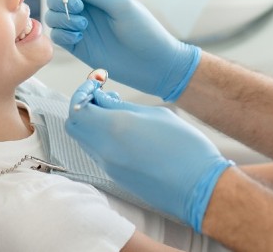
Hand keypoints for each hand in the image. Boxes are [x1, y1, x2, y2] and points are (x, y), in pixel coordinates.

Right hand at [44, 0, 200, 100]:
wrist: (154, 64)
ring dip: (61, 18)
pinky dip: (62, 34)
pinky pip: (57, 37)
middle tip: (80, 8)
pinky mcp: (78, 47)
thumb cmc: (143, 29)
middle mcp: (86, 9)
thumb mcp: (120, 5)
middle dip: (59, 0)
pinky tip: (79, 38)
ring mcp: (81, 28)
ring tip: (82, 27)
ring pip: (53, 17)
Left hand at [66, 82, 233, 230]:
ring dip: (91, 123)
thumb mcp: (154, 114)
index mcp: (114, 127)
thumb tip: (102, 100)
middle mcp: (105, 149)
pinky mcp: (116, 177)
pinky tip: (124, 130)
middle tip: (103, 97)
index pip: (78, 108)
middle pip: (74, 126)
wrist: (198, 186)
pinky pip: (97, 153)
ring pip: (83, 140)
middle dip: (83, 107)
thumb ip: (123, 107)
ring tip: (116, 112)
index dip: (83, 93)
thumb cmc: (183, 145)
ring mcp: (109, 167)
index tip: (96, 85)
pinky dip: (100, 138)